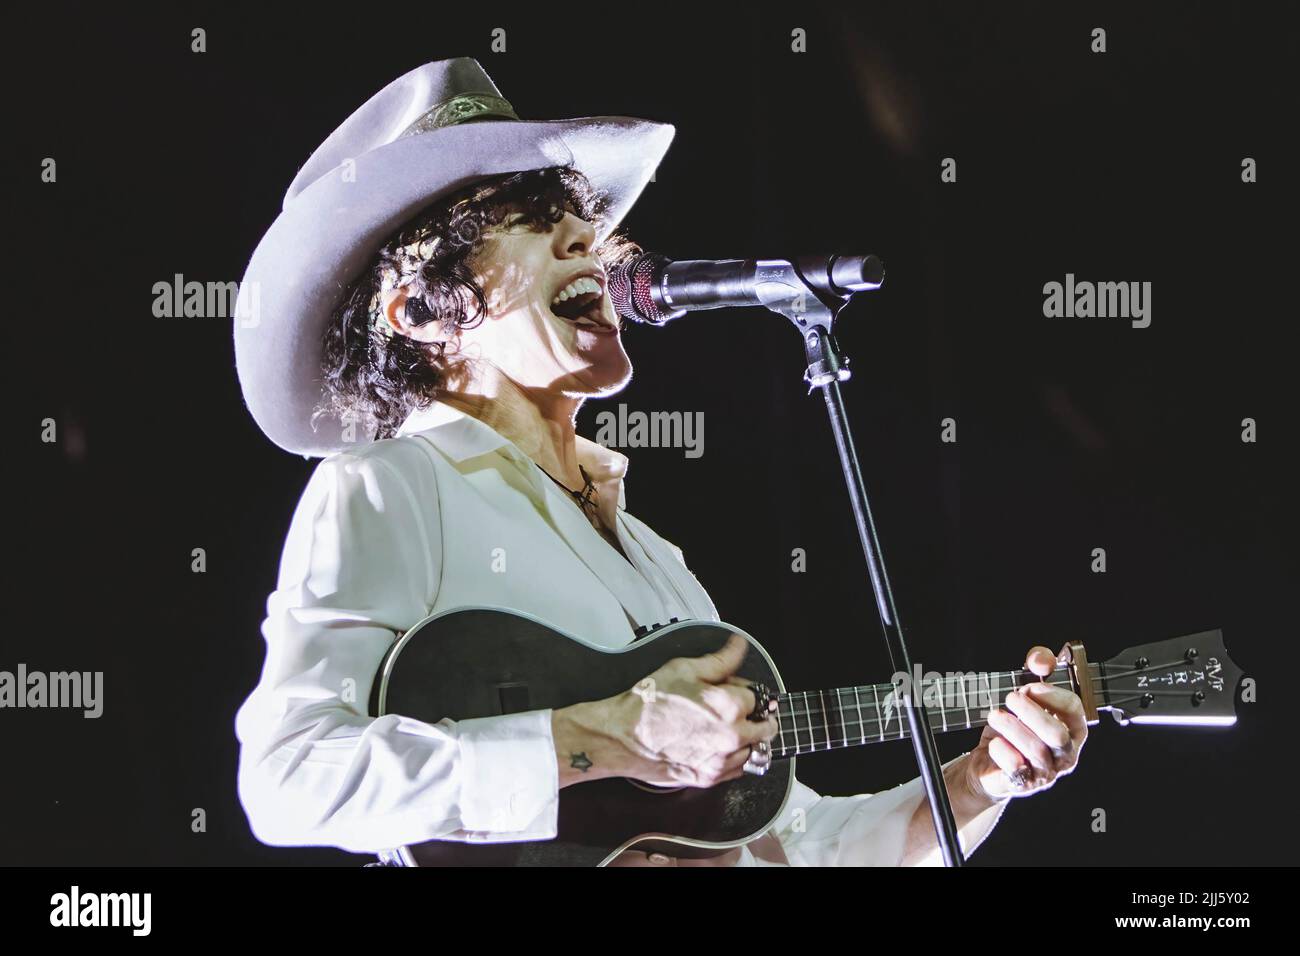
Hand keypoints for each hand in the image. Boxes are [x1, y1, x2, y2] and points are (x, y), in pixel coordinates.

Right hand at [607, 633, 779, 787]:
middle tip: (738, 710)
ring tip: (726, 729)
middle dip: (757, 716)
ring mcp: (721, 761)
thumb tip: (739, 645)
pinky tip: (718, 746)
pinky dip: (735, 758)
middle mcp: (731, 736)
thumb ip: (721, 660)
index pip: (757, 696)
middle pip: (766, 727)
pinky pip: (738, 769)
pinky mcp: (709, 778)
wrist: (622, 737)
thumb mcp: (684, 669)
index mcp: (728, 706)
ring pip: (755, 750)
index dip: (744, 689)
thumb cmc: (648, 704)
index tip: (733, 689)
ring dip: (749, 739)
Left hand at [965, 645, 1087, 801]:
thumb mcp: (1024, 695)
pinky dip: (1005, 754)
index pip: (1074, 710)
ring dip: (1014, 728)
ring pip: (1037, 752)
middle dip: (1033, 713)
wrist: (988, 761)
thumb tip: (1041, 658)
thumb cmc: (1013, 727)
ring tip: (995, 716)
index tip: (1031, 686)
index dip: (1052, 695)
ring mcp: (1045, 771)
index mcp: (1071, 728)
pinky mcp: (1023, 784)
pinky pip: (1018, 771)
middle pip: (1058, 735)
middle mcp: (1064, 752)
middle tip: (1011, 697)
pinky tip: (994, 743)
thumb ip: (1034, 671)